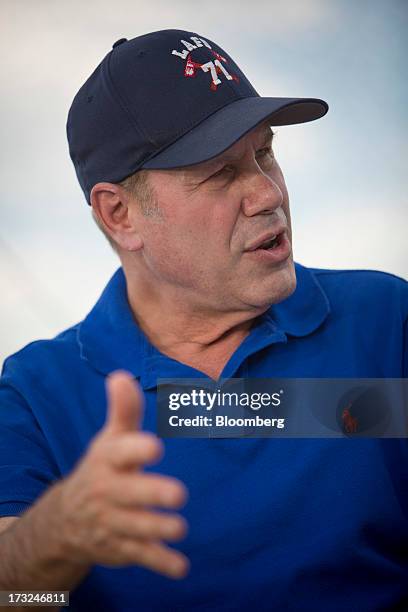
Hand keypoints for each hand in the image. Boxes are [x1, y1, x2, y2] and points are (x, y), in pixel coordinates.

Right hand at [57, 371, 188, 578]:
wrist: (66, 519)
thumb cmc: (102, 469)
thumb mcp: (110, 439)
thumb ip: (123, 410)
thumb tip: (120, 375)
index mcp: (108, 461)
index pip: (120, 453)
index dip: (135, 450)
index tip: (155, 446)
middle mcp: (108, 492)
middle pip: (128, 494)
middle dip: (151, 494)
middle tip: (179, 494)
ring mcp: (113, 522)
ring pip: (135, 527)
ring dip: (156, 529)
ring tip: (179, 528)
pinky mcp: (121, 548)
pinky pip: (140, 557)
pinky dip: (159, 563)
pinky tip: (180, 566)